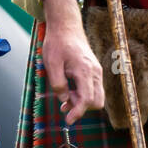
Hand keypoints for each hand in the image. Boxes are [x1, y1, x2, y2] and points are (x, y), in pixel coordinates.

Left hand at [41, 5, 104, 124]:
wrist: (66, 27)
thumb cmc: (57, 43)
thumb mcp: (51, 64)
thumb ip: (58, 84)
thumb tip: (64, 100)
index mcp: (85, 71)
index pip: (87, 99)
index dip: (77, 112)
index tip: (67, 120)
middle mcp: (95, 72)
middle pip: (97, 102)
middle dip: (81, 108)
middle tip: (64, 104)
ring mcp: (97, 71)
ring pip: (97, 96)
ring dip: (82, 102)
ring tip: (65, 96)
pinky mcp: (95, 71)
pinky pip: (94, 89)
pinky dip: (84, 94)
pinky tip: (70, 90)